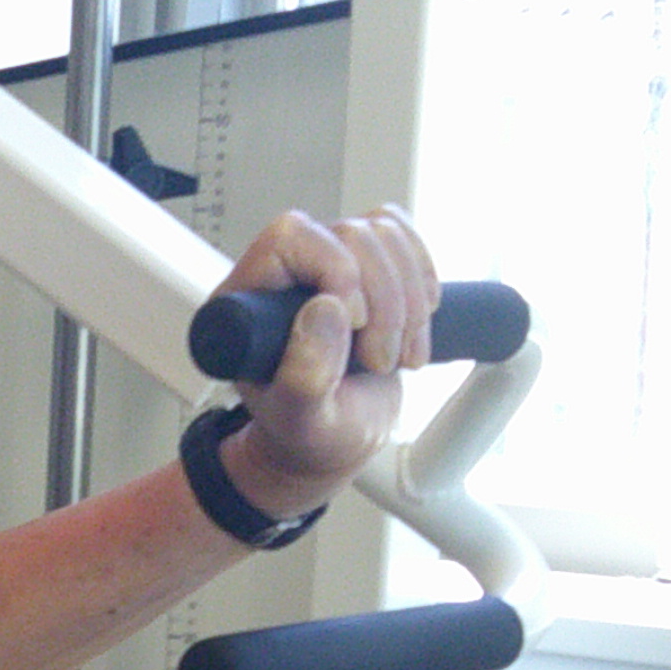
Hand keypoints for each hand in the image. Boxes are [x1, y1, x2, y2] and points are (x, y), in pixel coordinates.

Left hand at [210, 207, 438, 514]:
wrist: (340, 436)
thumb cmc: (309, 432)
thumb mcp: (302, 421)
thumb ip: (304, 375)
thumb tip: (326, 307)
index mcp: (247, 302)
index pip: (290, 238)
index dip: (336, 270)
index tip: (356, 327)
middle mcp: (287, 272)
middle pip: (350, 234)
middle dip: (384, 302)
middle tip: (381, 361)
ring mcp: (329, 263)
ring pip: (383, 233)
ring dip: (408, 299)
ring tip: (398, 356)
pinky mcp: (368, 265)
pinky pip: (403, 235)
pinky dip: (423, 280)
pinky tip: (416, 326)